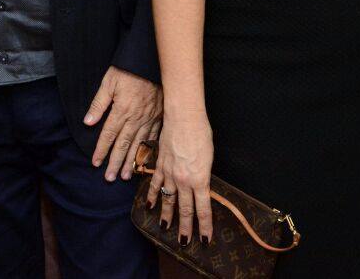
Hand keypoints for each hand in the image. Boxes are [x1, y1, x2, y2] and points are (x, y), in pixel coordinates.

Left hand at [84, 67, 162, 181]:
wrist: (151, 61)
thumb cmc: (128, 70)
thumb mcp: (109, 82)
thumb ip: (98, 104)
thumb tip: (87, 122)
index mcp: (122, 110)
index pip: (109, 135)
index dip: (101, 150)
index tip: (95, 163)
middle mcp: (136, 118)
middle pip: (123, 144)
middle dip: (115, 162)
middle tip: (110, 178)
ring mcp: (149, 118)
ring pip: (139, 144)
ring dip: (131, 161)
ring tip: (126, 175)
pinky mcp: (159, 116)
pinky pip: (153, 137)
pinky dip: (148, 150)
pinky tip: (145, 160)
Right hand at [147, 112, 213, 244]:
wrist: (184, 117)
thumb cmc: (201, 133)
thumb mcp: (209, 158)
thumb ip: (204, 175)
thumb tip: (202, 185)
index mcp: (200, 179)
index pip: (203, 209)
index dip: (205, 226)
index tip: (205, 240)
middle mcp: (184, 181)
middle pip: (185, 210)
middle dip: (185, 228)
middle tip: (184, 242)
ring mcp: (170, 174)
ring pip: (168, 200)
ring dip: (167, 216)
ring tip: (165, 228)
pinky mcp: (160, 165)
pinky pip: (155, 184)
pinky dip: (152, 196)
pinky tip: (150, 206)